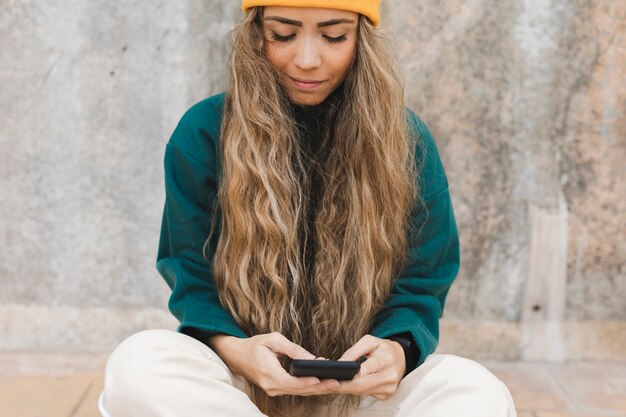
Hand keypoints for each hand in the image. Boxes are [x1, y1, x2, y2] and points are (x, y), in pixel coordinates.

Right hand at [209, 332, 338, 396]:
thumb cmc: (254, 345)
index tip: (321, 379)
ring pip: (297, 392)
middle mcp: (270, 386)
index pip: (291, 382)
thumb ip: (292, 349)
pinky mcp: (275, 389)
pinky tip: (320, 383)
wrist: (237, 356)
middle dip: (318, 386)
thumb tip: (310, 357)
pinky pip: (294, 390)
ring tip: (333, 383)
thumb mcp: (273, 340)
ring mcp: (272, 389)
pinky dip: (307, 387)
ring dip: (315, 388)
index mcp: (268, 373)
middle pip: (298, 390)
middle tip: (336, 382)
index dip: (307, 382)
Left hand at [329, 335, 405, 399]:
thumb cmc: (383, 348)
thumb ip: (354, 351)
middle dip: (344, 385)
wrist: (400, 358)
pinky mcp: (385, 395)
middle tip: (328, 384)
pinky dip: (355, 390)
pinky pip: (366, 394)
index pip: (371, 367)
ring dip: (346, 389)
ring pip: (362, 391)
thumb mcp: (369, 341)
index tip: (341, 376)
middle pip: (363, 384)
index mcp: (387, 358)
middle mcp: (390, 375)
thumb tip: (340, 363)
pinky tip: (346, 386)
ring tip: (332, 384)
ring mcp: (389, 387)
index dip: (356, 373)